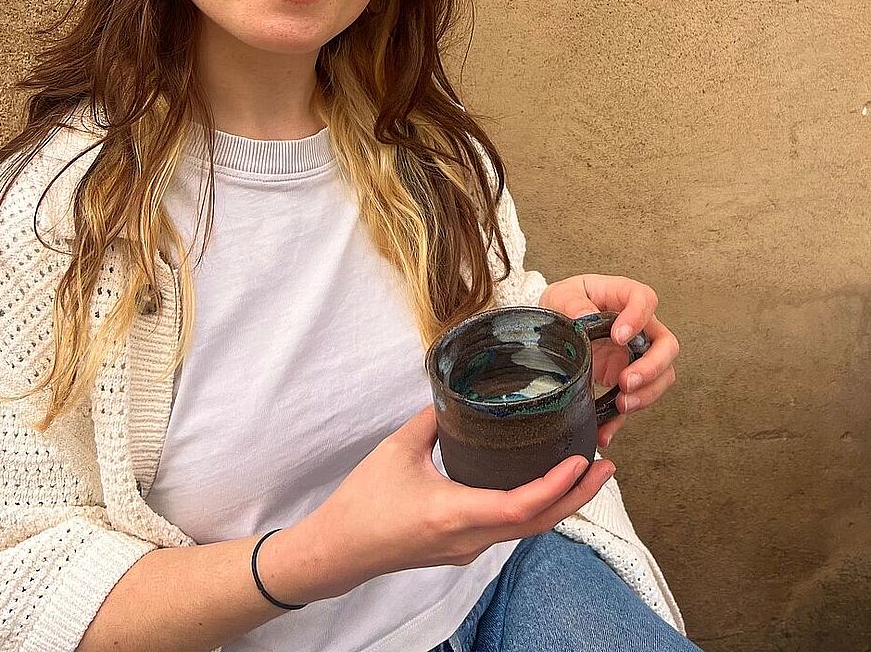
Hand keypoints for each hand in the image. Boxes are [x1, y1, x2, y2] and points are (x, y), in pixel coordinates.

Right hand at [269, 406, 614, 603]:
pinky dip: (535, 509)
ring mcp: (467, 549)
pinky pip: (509, 531)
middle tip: (604, 465)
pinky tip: (541, 486)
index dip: (556, 486)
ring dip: (560, 504)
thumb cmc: (363, 502)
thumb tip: (459, 392)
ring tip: (583, 472)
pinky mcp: (461, 549)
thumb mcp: (398, 449)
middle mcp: (469, 539)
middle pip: (538, 524)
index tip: (580, 461)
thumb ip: (433, 418)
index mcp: (453, 513)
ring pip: (527, 531)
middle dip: (577, 496)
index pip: (520, 506)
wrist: (338, 551)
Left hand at [539, 274, 678, 445]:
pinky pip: (632, 402)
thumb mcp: (560, 296)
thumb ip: (572, 304)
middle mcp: (637, 328)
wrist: (551, 329)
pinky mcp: (624, 379)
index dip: (639, 318)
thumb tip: (585, 317)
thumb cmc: (562, 304)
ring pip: (661, 377)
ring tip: (622, 404)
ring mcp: (634, 355)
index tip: (619, 336)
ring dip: (646, 394)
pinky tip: (605, 432)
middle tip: (626, 381)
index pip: (645, 300)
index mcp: (622, 298)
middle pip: (665, 345)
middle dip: (652, 368)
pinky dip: (620, 421)